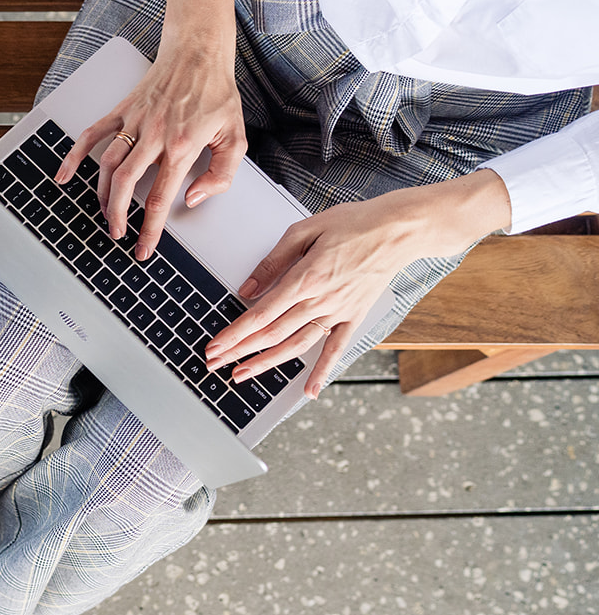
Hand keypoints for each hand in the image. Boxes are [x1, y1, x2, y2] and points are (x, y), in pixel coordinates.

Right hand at [54, 0, 246, 260]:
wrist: (198, 52)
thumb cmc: (217, 94)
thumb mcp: (235, 137)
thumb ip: (221, 175)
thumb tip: (192, 199)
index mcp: (181, 146)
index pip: (159, 197)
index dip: (149, 229)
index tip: (143, 249)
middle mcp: (153, 136)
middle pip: (124, 185)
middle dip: (116, 215)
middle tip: (116, 233)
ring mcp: (134, 122)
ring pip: (106, 164)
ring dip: (101, 193)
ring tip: (105, 211)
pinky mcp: (122, 111)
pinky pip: (92, 134)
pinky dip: (74, 155)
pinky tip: (64, 175)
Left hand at [204, 171, 514, 396]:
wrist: (400, 230)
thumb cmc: (354, 223)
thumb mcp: (305, 229)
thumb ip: (273, 261)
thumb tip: (247, 288)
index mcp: (306, 278)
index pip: (261, 314)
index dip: (235, 333)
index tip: (215, 345)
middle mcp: (321, 301)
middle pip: (272, 334)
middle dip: (239, 351)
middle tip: (214, 363)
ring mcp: (339, 312)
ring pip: (296, 345)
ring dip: (266, 363)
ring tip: (241, 376)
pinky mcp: (354, 317)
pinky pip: (336, 349)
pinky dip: (322, 371)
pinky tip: (310, 391)